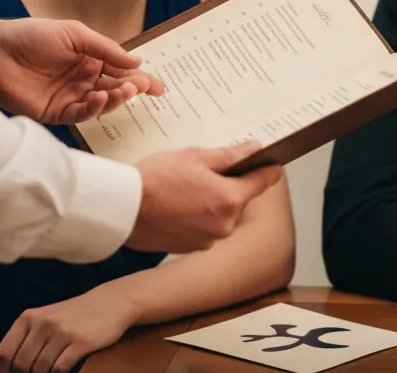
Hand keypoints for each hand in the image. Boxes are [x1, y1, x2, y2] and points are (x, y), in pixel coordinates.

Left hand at [0, 16, 163, 123]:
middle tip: (142, 88)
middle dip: (132, 90)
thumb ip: (106, 49)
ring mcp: (70, 97)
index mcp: (89, 60)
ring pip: (102, 104)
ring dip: (115, 99)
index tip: (159, 87)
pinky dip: (94, 108)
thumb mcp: (75, 34)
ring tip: (123, 90)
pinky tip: (98, 97)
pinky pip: (81, 114)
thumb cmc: (32, 36)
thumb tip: (138, 62)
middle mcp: (82, 80)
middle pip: (115, 89)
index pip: (121, 71)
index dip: (142, 79)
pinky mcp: (56, 113)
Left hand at [0, 288, 135, 372]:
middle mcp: (42, 323)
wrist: (110, 303)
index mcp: (28, 317)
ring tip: (50, 370)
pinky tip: (62, 370)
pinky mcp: (80, 342)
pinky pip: (59, 369)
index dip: (2, 371)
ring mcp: (61, 332)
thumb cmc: (73, 316)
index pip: (4, 352)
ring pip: (39, 369)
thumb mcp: (45, 320)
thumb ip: (23, 342)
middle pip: (20, 364)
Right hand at [126, 141, 283, 253]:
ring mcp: (208, 239)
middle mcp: (224, 224)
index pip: (264, 182)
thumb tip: (253, 149)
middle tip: (201, 172)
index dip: (268, 169)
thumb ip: (229, 155)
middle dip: (227, 185)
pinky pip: (203, 229)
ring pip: (220, 215)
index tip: (272, 164)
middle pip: (238, 199)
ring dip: (210, 203)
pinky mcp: (191, 248)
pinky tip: (176, 206)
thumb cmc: (155, 179)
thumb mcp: (195, 156)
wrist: (124, 209)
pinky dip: (196, 217)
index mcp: (230, 199)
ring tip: (183, 190)